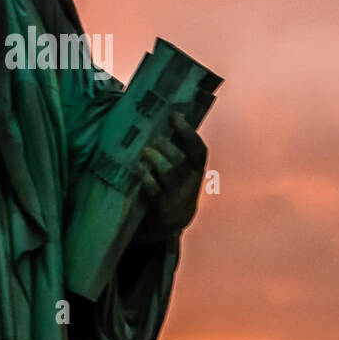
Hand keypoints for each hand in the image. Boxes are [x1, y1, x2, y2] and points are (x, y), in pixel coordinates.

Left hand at [132, 112, 205, 243]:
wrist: (170, 224)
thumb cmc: (173, 187)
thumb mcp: (182, 172)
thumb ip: (178, 151)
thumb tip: (167, 117)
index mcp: (196, 172)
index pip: (199, 150)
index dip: (188, 132)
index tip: (175, 116)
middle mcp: (190, 184)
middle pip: (180, 160)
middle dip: (165, 146)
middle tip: (154, 140)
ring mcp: (176, 197)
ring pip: (168, 172)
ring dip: (155, 158)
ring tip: (145, 151)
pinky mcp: (162, 208)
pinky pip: (155, 189)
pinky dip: (146, 176)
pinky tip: (139, 167)